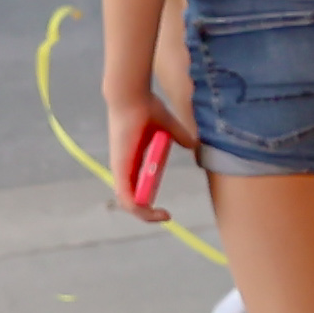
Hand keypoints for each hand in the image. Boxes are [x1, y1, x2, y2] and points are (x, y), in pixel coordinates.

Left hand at [103, 82, 198, 222]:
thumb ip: (180, 136)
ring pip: (127, 201)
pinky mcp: (120, 166)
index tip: (165, 210)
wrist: (133, 96)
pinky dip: (135, 205)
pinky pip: (125, 193)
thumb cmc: (146, 107)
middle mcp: (124, 167)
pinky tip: (147, 211)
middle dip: (148, 214)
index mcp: (134, 160)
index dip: (149, 203)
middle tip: (165, 216)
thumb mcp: (168, 126)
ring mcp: (120, 167)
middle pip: (131, 200)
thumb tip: (193, 145)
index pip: (137, 190)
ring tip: (161, 216)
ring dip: (144, 213)